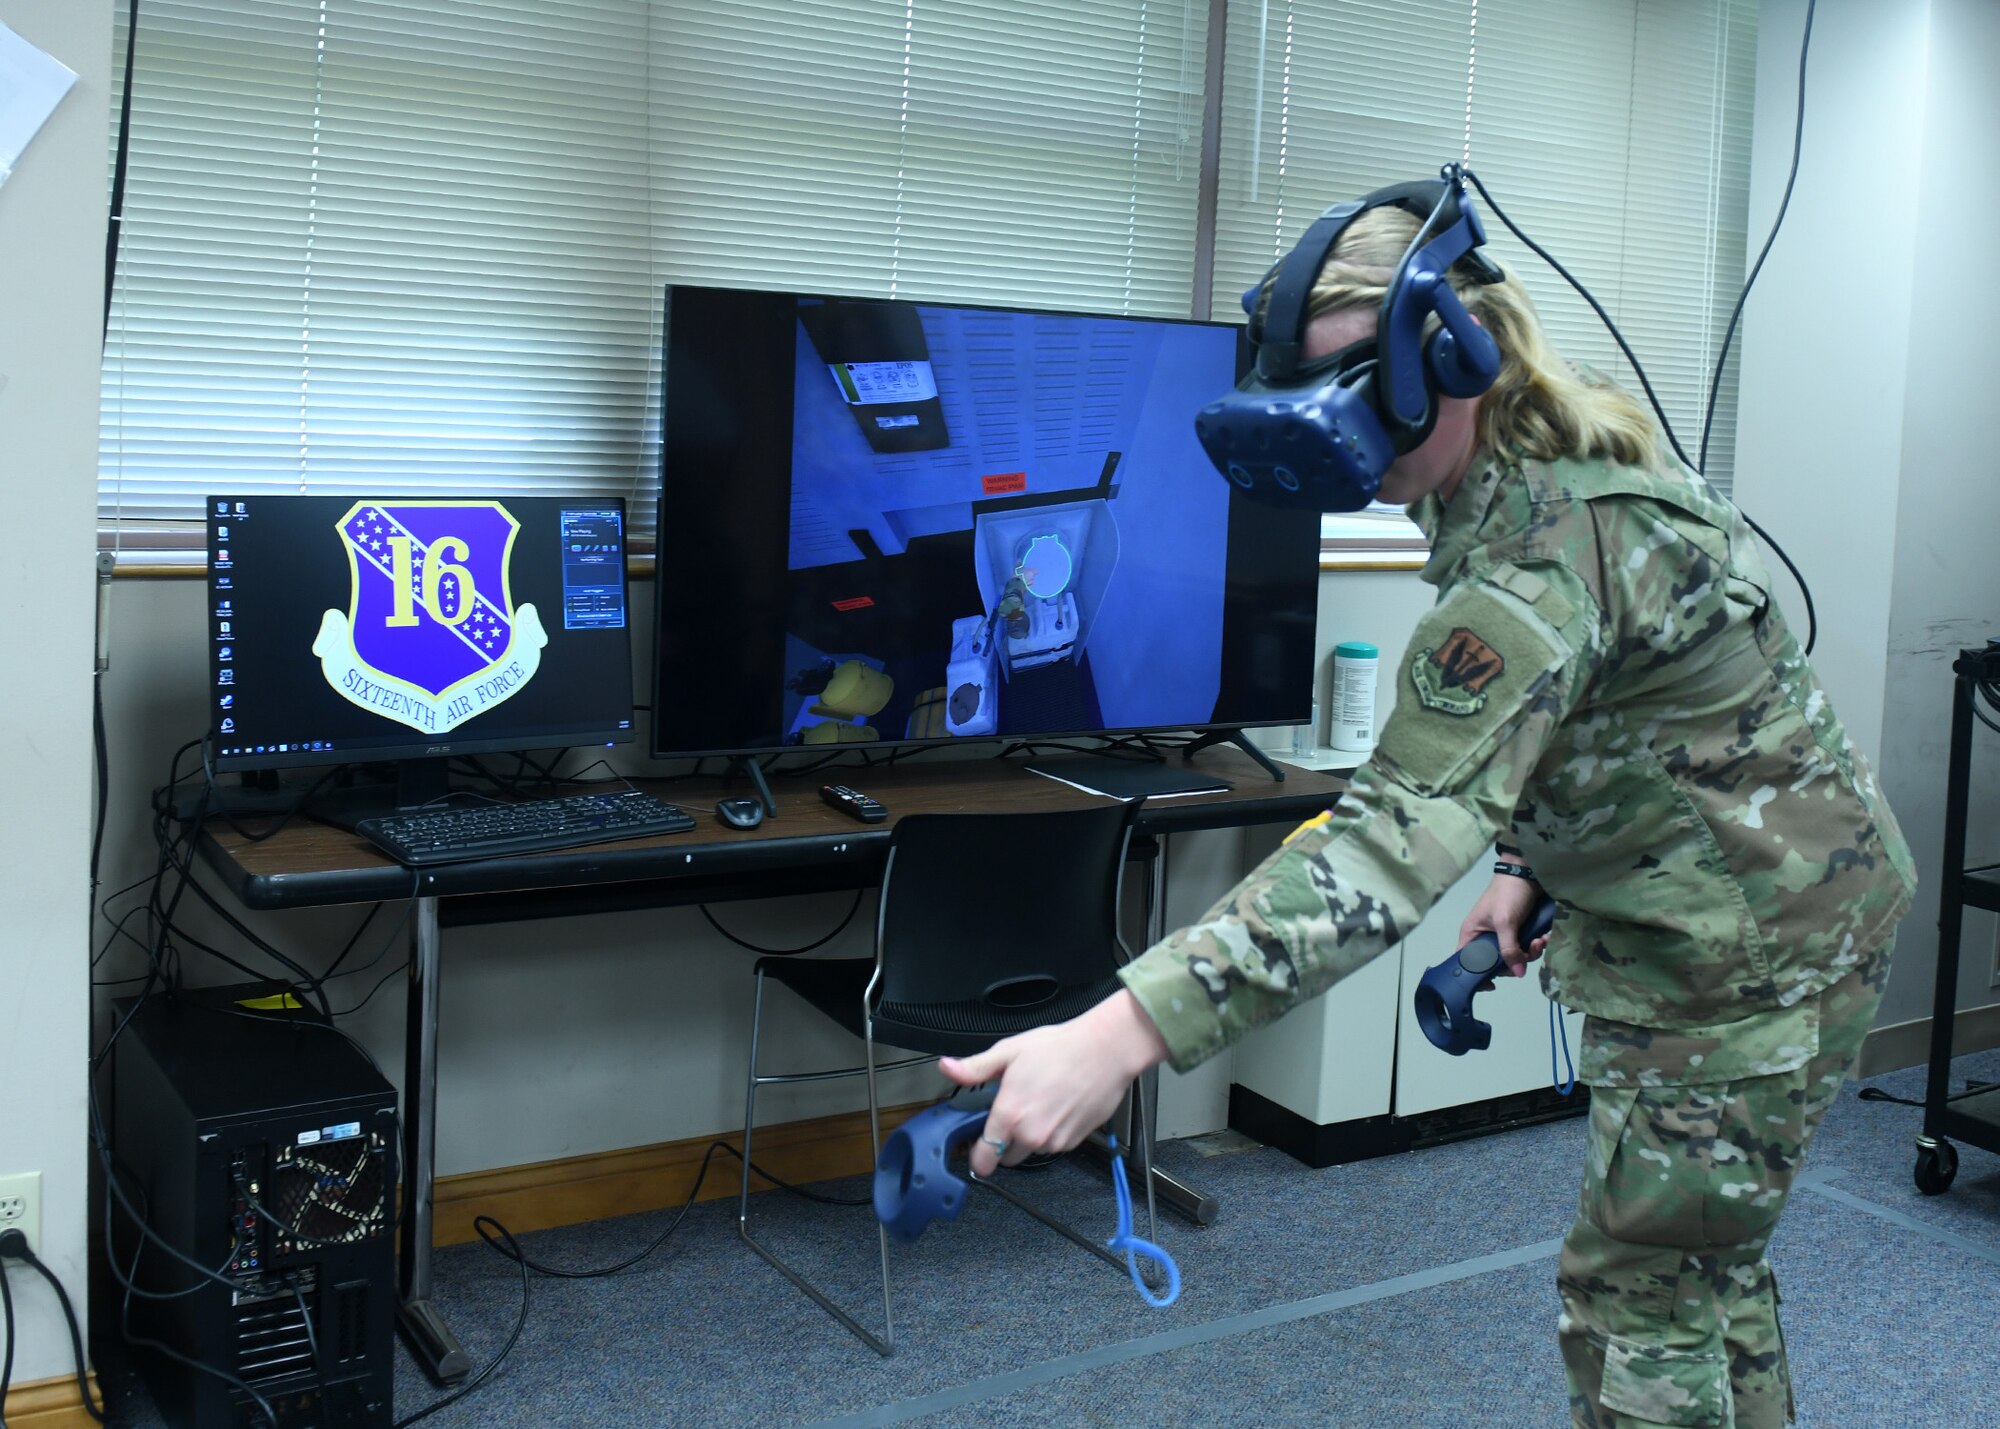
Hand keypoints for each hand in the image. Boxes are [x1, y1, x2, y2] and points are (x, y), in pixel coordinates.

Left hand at [939, 990, 1168, 1176]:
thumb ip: (975, 1068)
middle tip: (1014, 1112)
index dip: (977, 1155)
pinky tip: (1058, 1106)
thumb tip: (948, 1068)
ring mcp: (1055, 1141)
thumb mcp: (1009, 1052)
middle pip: (1006, 1157)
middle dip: (1005, 1141)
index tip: (977, 1148)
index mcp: (1009, 1115)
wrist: (1105, 1050)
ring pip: (1031, 1151)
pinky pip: (1054, 1145)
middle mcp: (1031, 1135)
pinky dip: (1052, 1132)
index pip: (983, 1158)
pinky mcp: (1074, 1141)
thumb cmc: (1060, 1048)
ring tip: (1040, 1102)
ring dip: (1030, 1136)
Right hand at [1459, 866, 1546, 977]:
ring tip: (1540, 940)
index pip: (1467, 963)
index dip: (1476, 976)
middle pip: (1496, 964)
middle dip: (1515, 961)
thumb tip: (1518, 974)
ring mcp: (1503, 935)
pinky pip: (1526, 947)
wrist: (1527, 872)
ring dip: (1531, 953)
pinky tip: (1544, 936)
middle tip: (1528, 952)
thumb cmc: (1507, 894)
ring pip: (1515, 957)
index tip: (1492, 984)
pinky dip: (1536, 945)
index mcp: (1473, 935)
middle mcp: (1486, 938)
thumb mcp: (1505, 922)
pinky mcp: (1519, 931)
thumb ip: (1509, 950)